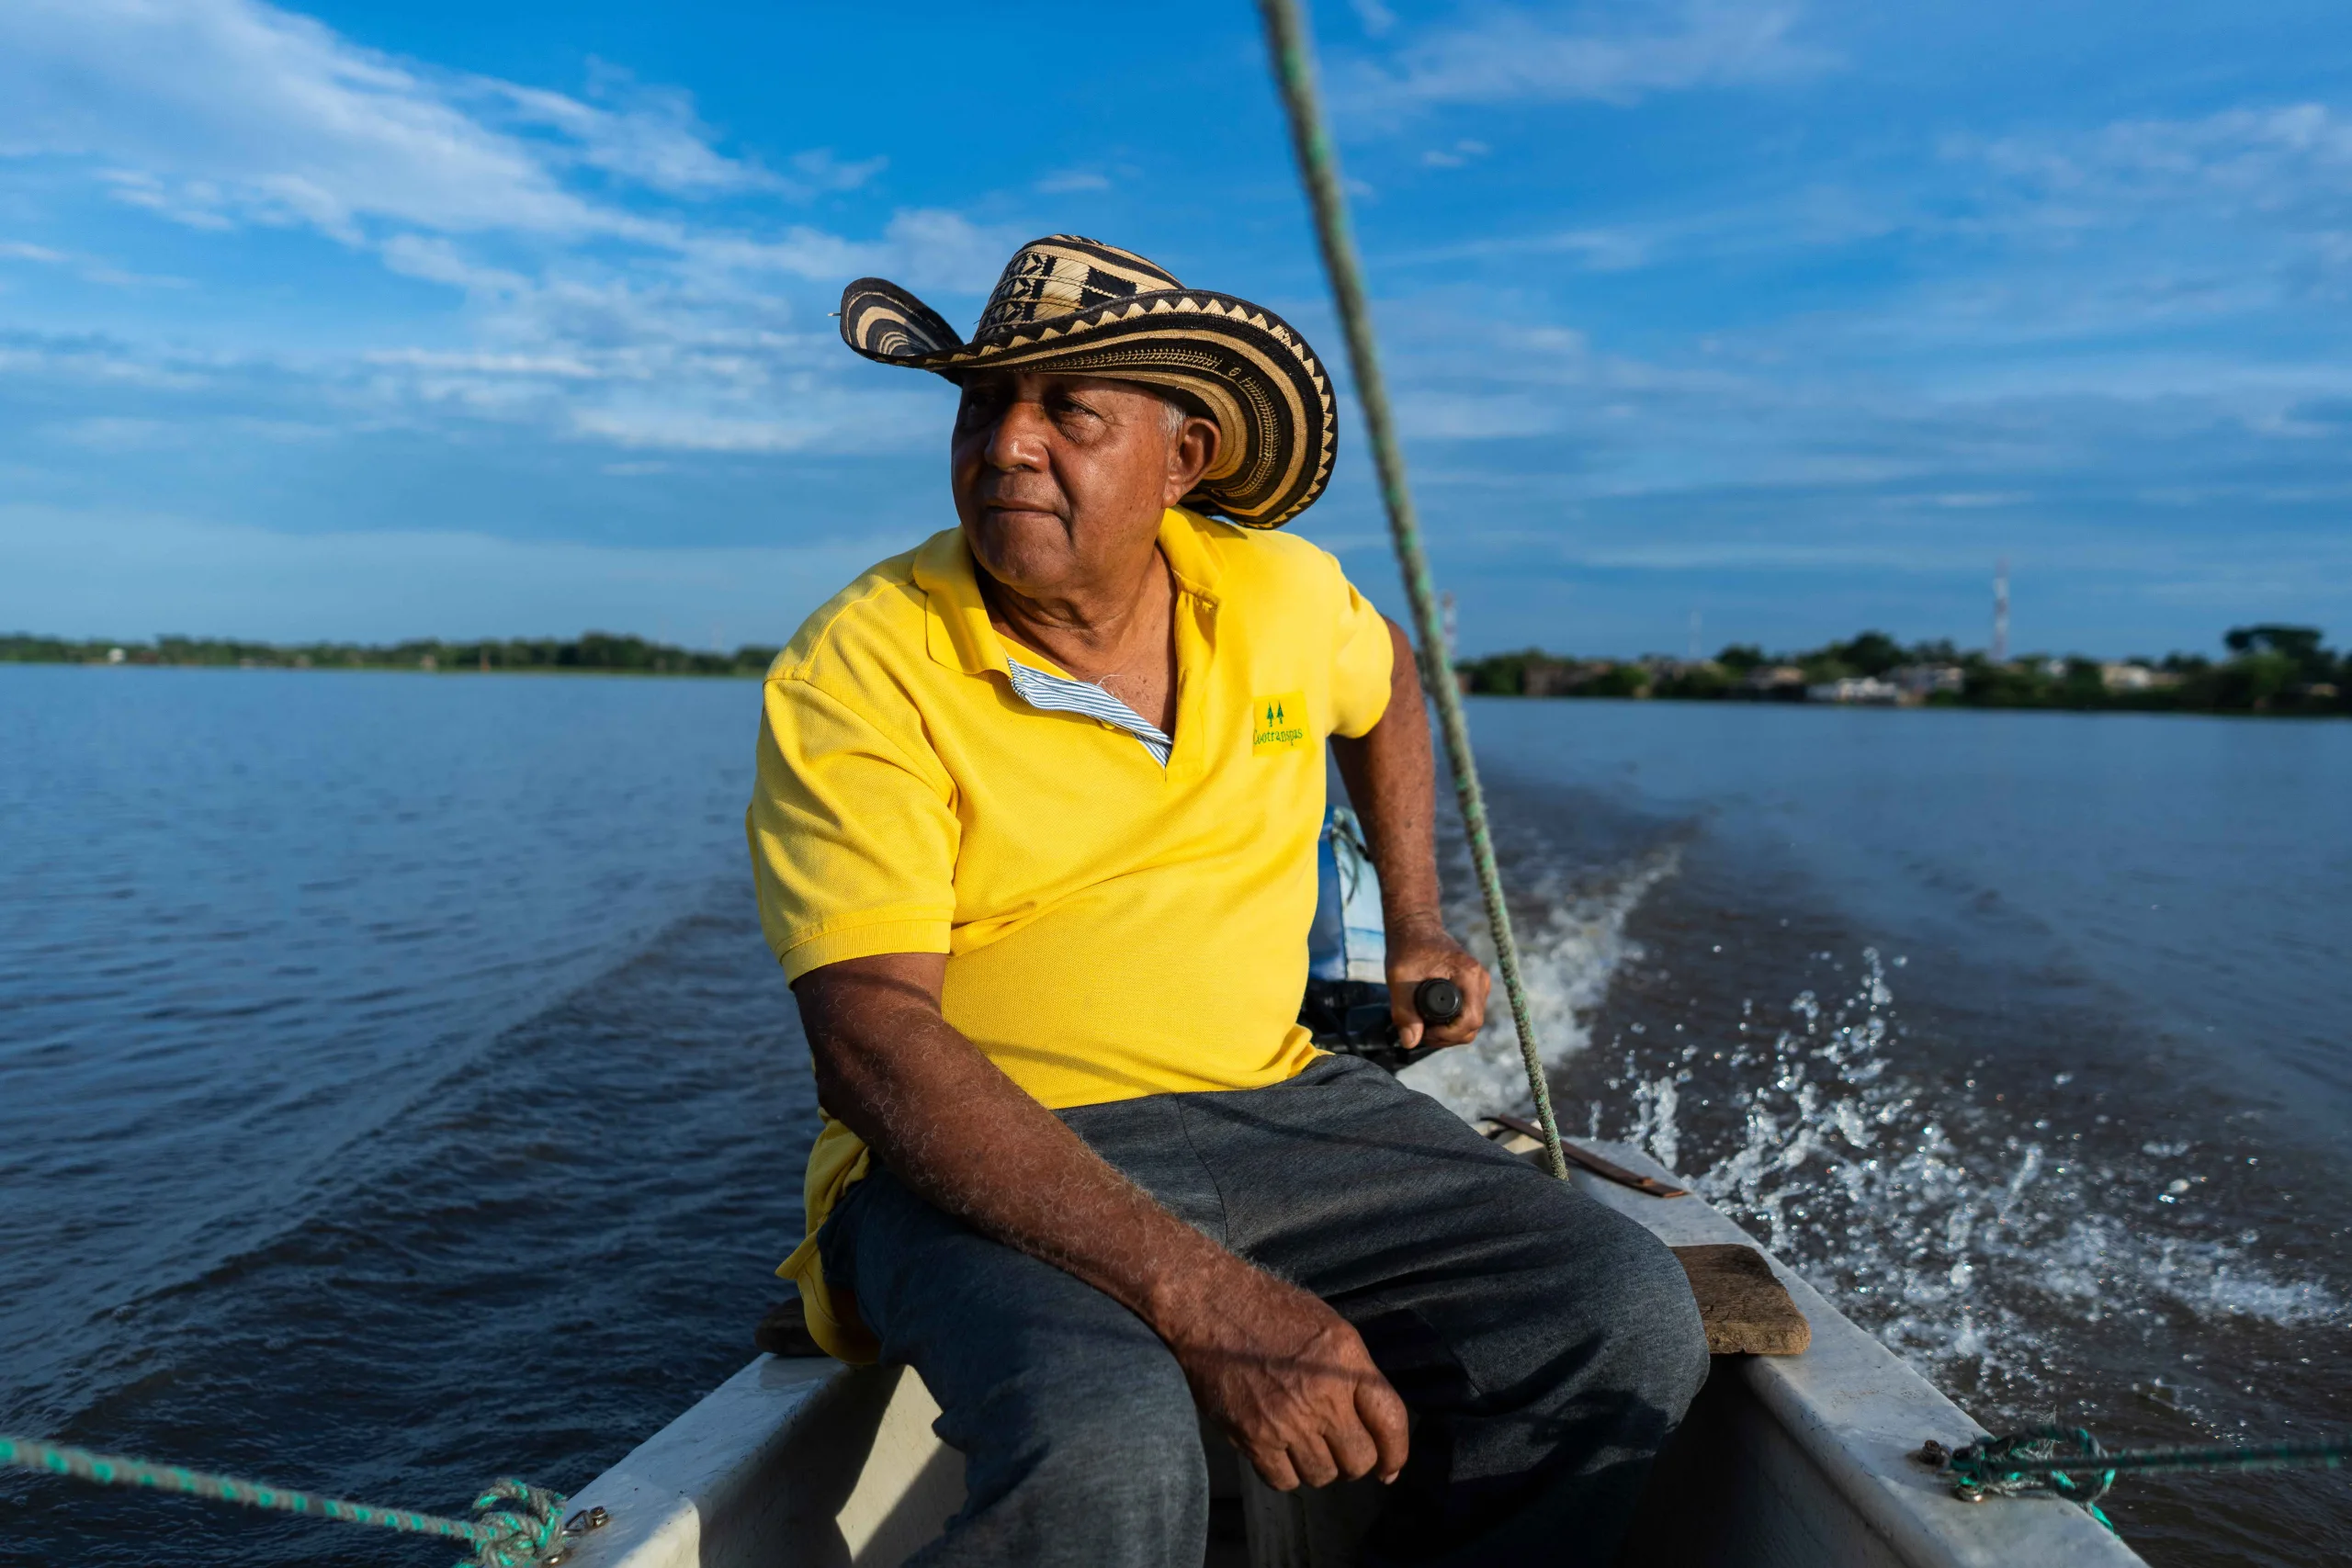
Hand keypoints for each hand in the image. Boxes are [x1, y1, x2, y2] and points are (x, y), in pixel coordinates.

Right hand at [1156, 1260, 1408, 1490]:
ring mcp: (1286, 1420)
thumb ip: (1359, 1376)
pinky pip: (1284, 1481)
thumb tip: (1377, 1428)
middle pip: (1359, 1460)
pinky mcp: (1252, 1436)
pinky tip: (1281, 1451)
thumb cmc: (1275, 1311)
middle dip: (1356, 1461)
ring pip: (1322, 1475)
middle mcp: (1322, 1396)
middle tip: (1340, 1447)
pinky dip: (1287, 1473)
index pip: (1391, 1421)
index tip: (1391, 1466)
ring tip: (1307, 1444)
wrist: (1213, 1306)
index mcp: (1347, 1363)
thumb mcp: (1332, 1329)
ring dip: (1321, 1466)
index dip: (1397, 1452)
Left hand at [1385, 914, 1489, 1051]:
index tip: (1423, 1032)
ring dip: (1448, 1032)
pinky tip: (1432, 1020)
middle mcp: (1480, 980)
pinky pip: (1468, 1015)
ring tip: (1423, 1025)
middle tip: (1420, 1031)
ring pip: (1471, 1023)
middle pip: (1472, 1026)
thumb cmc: (1408, 948)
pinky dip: (1451, 1023)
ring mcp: (1479, 984)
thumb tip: (1410, 1042)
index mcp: (1468, 975)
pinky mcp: (1474, 988)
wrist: (1416, 928)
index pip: (1470, 1020)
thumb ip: (1404, 1011)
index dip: (1446, 1035)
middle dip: (1446, 1036)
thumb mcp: (1399, 979)